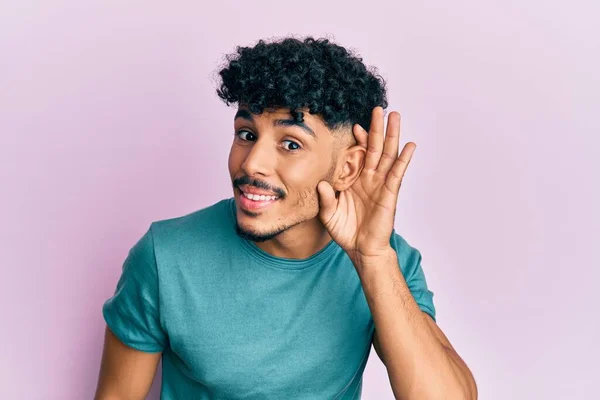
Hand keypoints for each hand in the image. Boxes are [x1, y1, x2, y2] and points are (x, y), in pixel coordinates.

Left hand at [317, 106, 415, 261]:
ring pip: (387, 154)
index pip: (357, 154)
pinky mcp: (389, 194)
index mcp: (354, 179)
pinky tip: (410, 145)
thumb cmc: (346, 231)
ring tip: (395, 116)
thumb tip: (320, 182)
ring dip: (391, 135)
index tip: (353, 124)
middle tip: (378, 108)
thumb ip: (325, 198)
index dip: (356, 139)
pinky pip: (397, 174)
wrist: (360, 249)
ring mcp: (380, 184)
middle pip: (374, 147)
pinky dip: (403, 159)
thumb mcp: (328, 213)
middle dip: (376, 128)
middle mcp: (369, 178)